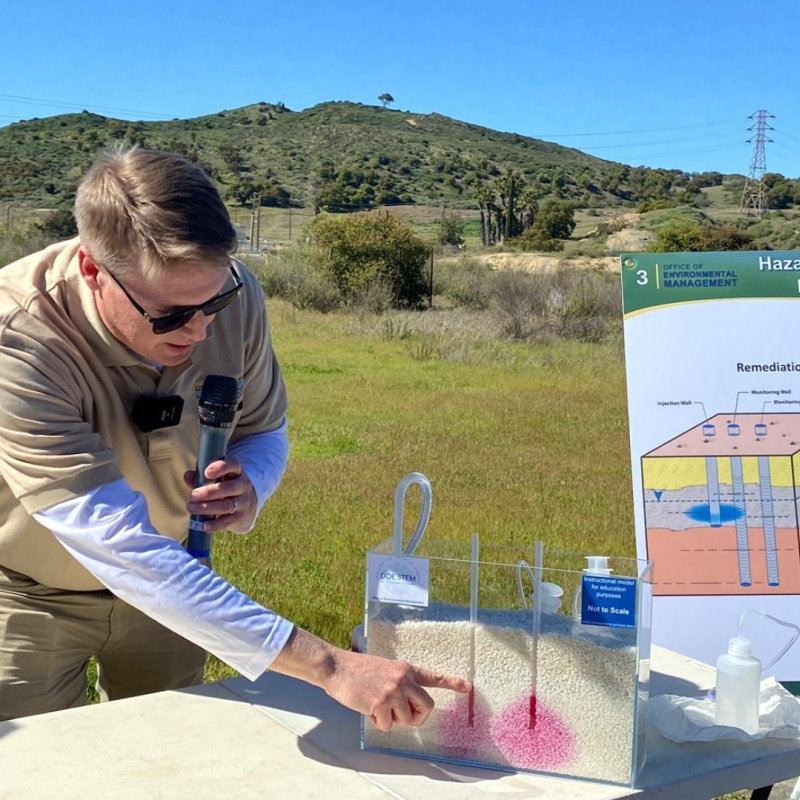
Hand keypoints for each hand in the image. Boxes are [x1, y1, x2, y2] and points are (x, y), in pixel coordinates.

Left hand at [184, 456, 256, 533]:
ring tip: (190, 508)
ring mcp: (243, 502)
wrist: (242, 503)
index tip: (206, 473)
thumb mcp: (215, 478)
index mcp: (237, 471)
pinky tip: (203, 525)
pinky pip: (227, 522)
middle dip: (209, 492)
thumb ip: (200, 476)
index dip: (221, 468)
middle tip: (192, 495)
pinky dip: (215, 525)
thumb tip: (187, 476)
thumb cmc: (223, 485)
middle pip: (229, 488)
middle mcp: (243, 485)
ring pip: (227, 506)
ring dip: (207, 508)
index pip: (233, 465)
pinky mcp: (240, 517)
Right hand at [325, 649, 470, 730]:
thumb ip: (400, 685)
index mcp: (405, 669)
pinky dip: (377, 723)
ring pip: (406, 720)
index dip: (452, 683)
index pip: (433, 677)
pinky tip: (367, 709)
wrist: (337, 667)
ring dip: (392, 720)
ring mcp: (393, 690)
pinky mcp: (381, 702)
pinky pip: (387, 726)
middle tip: (401, 716)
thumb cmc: (357, 671)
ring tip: (376, 706)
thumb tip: (407, 709)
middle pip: (427, 706)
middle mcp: (403, 679)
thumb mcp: (384, 671)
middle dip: (417, 717)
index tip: (468, 687)